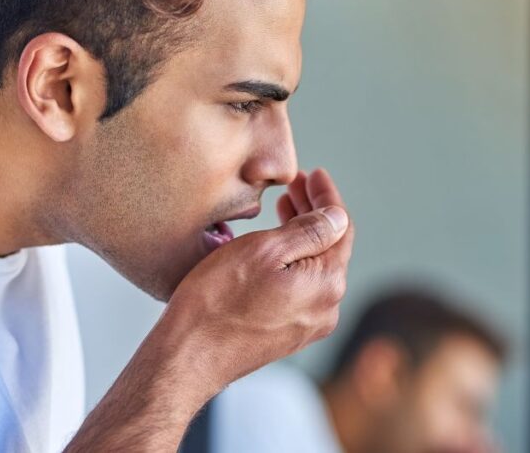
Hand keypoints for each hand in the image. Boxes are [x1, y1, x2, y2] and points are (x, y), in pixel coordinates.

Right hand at [160, 168, 353, 397]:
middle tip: (296, 185)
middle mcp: (326, 308)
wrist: (188, 356)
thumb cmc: (218, 300)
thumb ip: (309, 231)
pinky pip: (301, 286)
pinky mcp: (287, 333)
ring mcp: (307, 324)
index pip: (341, 227)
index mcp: (326, 283)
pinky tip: (275, 246)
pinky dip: (293, 259)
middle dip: (314, 212)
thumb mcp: (264, 249)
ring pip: (315, 266)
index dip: (328, 197)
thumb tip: (338, 217)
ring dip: (303, 234)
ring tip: (284, 208)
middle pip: (330, 247)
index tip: (314, 174)